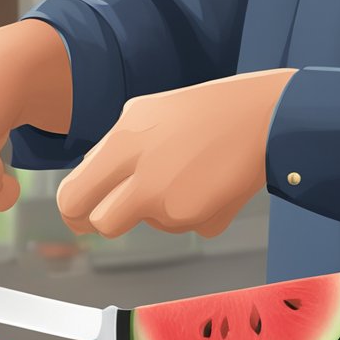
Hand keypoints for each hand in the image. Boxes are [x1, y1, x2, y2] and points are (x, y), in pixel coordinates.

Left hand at [56, 69, 296, 237]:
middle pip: (103, 224)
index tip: (79, 214)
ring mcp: (172, 205)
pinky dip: (197, 212)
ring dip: (162, 208)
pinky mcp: (202, 221)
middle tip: (125, 206)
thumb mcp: (142, 113)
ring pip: (151, 224)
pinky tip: (213, 182)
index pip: (71, 199)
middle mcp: (143, 180)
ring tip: (189, 171)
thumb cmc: (202, 111)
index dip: (72, 212)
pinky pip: (187, 228)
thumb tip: (84, 184)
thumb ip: (108, 151)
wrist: (267, 115)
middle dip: (109, 220)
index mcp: (122, 146)